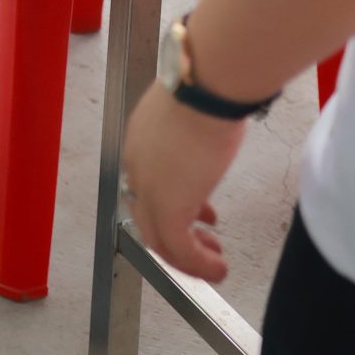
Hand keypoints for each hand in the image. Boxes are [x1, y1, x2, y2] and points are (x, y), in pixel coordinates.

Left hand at [119, 80, 246, 282]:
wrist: (204, 87)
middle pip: (149, 217)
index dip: (175, 203)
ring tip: (213, 261)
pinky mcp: (168, 208)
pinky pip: (180, 250)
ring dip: (188, 257)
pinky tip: (217, 268)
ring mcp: (150, 190)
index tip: (201, 213)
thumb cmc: (206, 87)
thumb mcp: (192, 108)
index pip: (149, 185)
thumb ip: (194, 128)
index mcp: (140, 142)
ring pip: (160, 239)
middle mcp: (138, 168)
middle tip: (205, 243)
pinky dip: (198, 265)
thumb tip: (214, 131)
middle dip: (178, 236)